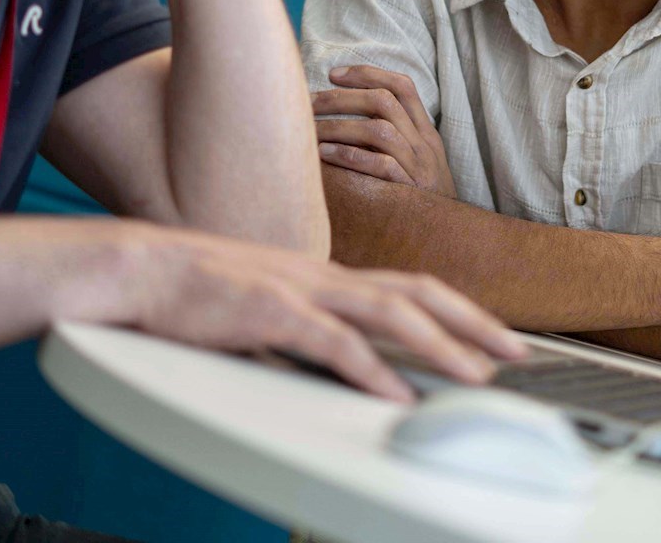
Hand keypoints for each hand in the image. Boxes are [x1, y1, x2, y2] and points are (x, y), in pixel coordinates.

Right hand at [132, 227, 525, 401]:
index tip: (499, 337)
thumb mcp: (271, 306)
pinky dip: (370, 368)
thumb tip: (352, 360)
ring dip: (440, 345)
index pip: (412, 286)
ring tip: (476, 376)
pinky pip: (333, 342)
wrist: (143, 269)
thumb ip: (312, 326)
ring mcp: (301, 291)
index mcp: (328, 275)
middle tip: (517, 354)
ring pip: (389, 313)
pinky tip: (396, 392)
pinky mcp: (271, 312)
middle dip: (474, 323)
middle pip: (419, 292)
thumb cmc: (201, 293)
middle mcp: (326, 276)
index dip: (462, 309)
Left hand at [313, 66, 456, 197]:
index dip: (368, 74)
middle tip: (309, 102)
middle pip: (384, 102)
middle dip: (343, 97)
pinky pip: (380, 165)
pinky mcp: (410, 191)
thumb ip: (391, 137)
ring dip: (340, 126)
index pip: (402, 86)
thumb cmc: (420, 197)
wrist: (450, 236)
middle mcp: (424, 144)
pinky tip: (324, 154)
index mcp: (425, 131)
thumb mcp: (415, 161)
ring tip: (310, 130)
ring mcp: (419, 167)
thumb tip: (344, 116)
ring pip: (380, 130)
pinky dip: (350, 156)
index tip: (334, 74)